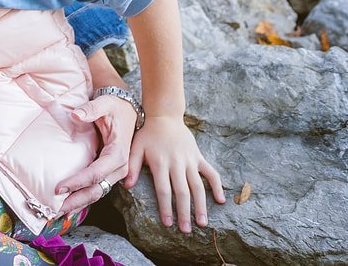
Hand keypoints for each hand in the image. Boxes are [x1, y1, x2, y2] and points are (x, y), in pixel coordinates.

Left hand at [57, 93, 136, 212]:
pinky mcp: (110, 171)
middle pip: (97, 189)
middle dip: (77, 200)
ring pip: (98, 192)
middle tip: (56, 210)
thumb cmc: (114, 106)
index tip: (59, 188)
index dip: (77, 182)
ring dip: (80, 203)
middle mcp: (119, 166)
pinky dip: (84, 197)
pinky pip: (98, 187)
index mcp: (118, 152)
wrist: (125, 107)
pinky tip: (71, 205)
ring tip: (60, 212)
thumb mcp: (105, 103)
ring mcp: (115, 170)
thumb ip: (91, 109)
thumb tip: (76, 115)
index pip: (96, 173)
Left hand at [128, 115, 224, 232]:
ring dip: (201, 205)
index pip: (163, 190)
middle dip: (184, 212)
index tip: (168, 223)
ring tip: (202, 223)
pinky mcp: (199, 157)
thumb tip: (127, 186)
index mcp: (160, 163)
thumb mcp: (135, 148)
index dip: (166, 207)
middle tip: (186, 230)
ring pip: (198, 186)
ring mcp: (190, 160)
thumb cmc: (147, 134)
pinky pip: (211, 173)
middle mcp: (177, 163)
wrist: (165, 116)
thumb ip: (132, 167)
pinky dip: (217, 186)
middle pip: (182, 192)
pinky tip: (220, 200)